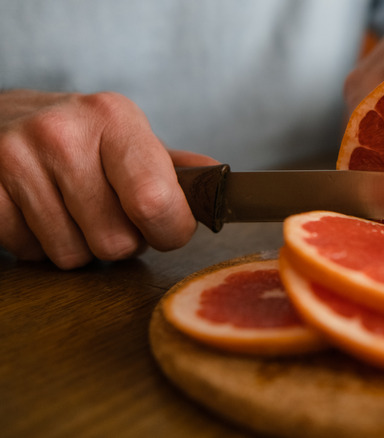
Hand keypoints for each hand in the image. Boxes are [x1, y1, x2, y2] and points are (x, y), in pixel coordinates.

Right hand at [0, 90, 217, 268]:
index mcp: (114, 119)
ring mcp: (15, 160)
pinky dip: (39, 246)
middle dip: (122, 241)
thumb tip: (219, 184)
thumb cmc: (80, 137)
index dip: (170, 232)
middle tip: (110, 214)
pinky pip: (29, 253)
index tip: (167, 229)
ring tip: (74, 211)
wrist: (3, 119)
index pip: (156, 202)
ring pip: (72, 255)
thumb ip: (174, 169)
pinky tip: (40, 213)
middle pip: (115, 241)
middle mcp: (63, 134)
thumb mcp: (129, 139)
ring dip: (80, 246)